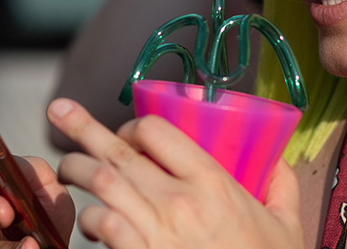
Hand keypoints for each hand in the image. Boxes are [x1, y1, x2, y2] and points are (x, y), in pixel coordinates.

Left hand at [47, 98, 304, 248]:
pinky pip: (101, 226)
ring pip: (100, 185)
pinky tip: (88, 220)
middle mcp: (179, 201)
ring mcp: (155, 232)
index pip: (158, 131)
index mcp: (213, 183)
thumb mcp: (287, 225)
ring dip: (76, 172)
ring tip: (65, 168)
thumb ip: (282, 186)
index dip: (135, 126)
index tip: (127, 133)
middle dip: (82, 129)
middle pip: (117, 152)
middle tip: (59, 112)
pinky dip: (89, 219)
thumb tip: (277, 160)